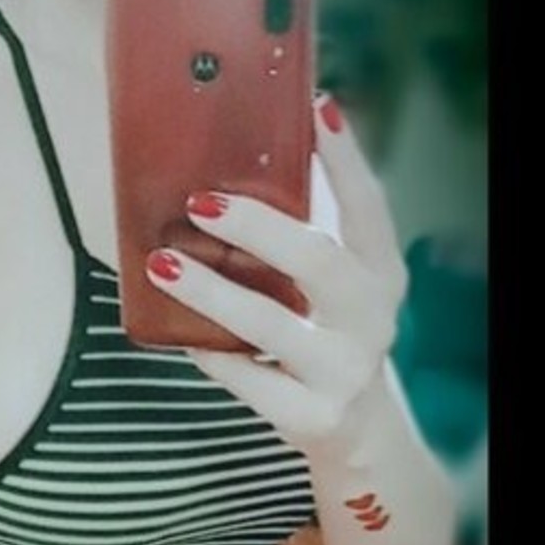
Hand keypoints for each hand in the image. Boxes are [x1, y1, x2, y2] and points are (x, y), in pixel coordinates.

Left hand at [143, 95, 409, 452]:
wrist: (356, 433)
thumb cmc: (326, 336)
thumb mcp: (335, 288)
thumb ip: (303, 236)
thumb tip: (232, 165)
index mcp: (381, 273)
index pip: (369, 207)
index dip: (346, 159)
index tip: (317, 110)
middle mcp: (372, 319)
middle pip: (319, 261)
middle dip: (258, 228)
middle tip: (201, 201)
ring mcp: (344, 370)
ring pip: (271, 325)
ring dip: (212, 291)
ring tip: (162, 264)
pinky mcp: (311, 415)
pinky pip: (247, 379)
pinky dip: (210, 353)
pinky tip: (179, 333)